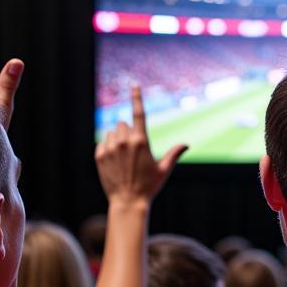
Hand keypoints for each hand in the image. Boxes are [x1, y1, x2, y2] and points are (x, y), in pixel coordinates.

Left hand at [95, 84, 186, 204]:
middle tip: (133, 150)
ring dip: (117, 139)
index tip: (133, 84)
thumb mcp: (164, 169)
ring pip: (111, 132)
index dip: (136, 96)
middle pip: (123, 123)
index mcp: (141, 142)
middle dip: (127, 132)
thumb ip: (174, 154)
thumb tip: (186, 144)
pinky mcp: (99, 155)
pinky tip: (114, 162)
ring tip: (123, 158)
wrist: (128, 202)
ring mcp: (110, 148)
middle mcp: (124, 142)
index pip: (139, 113)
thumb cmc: (149, 186)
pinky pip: (102, 142)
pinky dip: (108, 148)